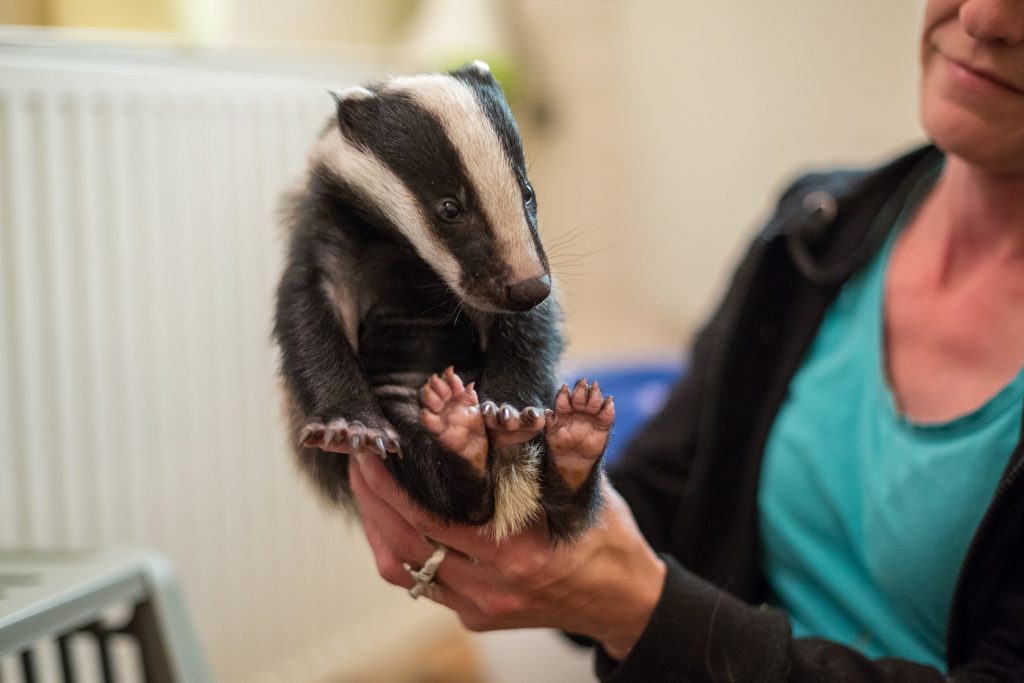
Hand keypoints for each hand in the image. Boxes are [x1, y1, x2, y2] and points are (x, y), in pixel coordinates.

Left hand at [348, 451, 666, 659]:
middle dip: (371, 500)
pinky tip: (392, 522)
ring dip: (378, 528)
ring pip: (404, 571)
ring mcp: (481, 607)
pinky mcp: (477, 617)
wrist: (623, 600)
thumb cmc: (605, 535)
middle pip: (404, 545)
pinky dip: (400, 552)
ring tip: (365, 488)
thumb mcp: (579, 487)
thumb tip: (498, 405)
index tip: (372, 452)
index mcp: (516, 550)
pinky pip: (422, 584)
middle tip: (356, 459)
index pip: (429, 519)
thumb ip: (540, 451)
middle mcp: (492, 585)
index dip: (390, 487)